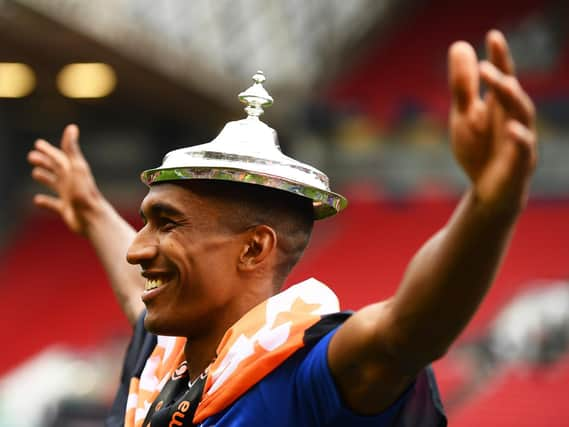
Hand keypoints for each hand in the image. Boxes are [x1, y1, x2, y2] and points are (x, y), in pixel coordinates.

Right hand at [27, 124, 102, 234]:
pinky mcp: (67, 210)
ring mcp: (70, 196)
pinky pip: (54, 204)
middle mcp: (72, 182)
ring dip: (45, 178)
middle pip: (56, 169)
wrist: (92, 217)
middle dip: (45, 162)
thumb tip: (72, 127)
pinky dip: (45, 202)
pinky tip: (37, 200)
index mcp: (74, 171)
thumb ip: (71, 149)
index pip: (59, 157)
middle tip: (31, 156)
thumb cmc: (84, 192)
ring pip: (55, 184)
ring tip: (35, 173)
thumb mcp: (76, 167)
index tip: (37, 144)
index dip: (48, 150)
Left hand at [449, 30, 536, 216]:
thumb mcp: (464, 115)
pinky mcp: (520, 165)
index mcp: (500, 106)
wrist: (486, 191)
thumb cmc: (479, 150)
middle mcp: (514, 118)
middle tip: (486, 65)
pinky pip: (524, 150)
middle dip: (502, 78)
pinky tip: (511, 128)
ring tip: (503, 83)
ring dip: (513, 99)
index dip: (499, 57)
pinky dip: (520, 138)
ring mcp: (520, 141)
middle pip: (512, 94)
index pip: (502, 76)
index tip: (492, 36)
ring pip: (522, 116)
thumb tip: (460, 46)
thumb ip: (463, 85)